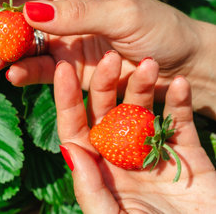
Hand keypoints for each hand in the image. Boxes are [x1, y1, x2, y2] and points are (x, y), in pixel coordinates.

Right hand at [0, 0, 215, 118]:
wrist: (180, 70)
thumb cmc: (160, 30)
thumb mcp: (123, 14)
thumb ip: (77, 13)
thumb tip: (28, 12)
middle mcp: (63, 9)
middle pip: (16, 10)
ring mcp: (62, 40)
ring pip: (21, 42)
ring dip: (0, 51)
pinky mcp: (65, 70)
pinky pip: (38, 70)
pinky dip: (23, 73)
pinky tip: (13, 76)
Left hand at [54, 52, 215, 212]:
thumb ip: (90, 188)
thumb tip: (69, 148)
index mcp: (98, 169)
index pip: (75, 128)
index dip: (67, 99)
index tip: (62, 69)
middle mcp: (120, 155)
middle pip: (106, 112)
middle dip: (105, 83)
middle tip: (111, 58)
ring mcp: (152, 151)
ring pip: (142, 110)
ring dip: (143, 86)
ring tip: (149, 64)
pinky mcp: (185, 152)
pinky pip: (179, 121)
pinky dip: (179, 101)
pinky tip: (179, 83)